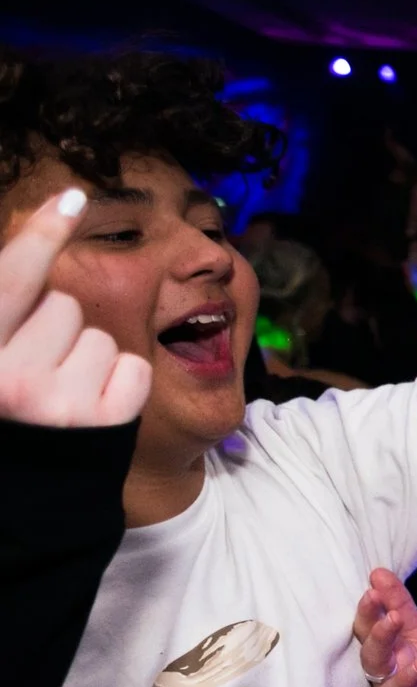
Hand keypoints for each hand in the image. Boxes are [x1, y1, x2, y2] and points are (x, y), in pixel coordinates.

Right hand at [0, 188, 151, 426]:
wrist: (27, 489)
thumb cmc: (9, 408)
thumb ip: (8, 304)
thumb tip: (42, 224)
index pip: (12, 281)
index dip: (41, 235)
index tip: (71, 198)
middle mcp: (12, 381)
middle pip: (64, 306)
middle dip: (54, 328)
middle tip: (35, 368)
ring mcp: (62, 405)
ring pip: (100, 338)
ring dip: (86, 357)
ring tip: (60, 390)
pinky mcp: (108, 424)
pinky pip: (133, 369)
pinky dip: (121, 382)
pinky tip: (94, 404)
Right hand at [353, 568, 416, 686]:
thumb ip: (400, 606)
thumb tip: (378, 572)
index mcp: (385, 653)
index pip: (367, 632)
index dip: (368, 614)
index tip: (373, 593)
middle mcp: (384, 679)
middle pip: (372, 661)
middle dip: (380, 640)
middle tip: (392, 619)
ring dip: (406, 678)